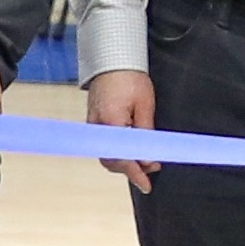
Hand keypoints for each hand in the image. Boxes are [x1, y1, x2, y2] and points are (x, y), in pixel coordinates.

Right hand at [86, 65, 155, 192]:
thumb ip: (145, 133)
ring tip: (145, 161)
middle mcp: (97, 127)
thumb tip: (148, 159)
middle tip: (152, 170)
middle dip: (131, 169)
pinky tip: (133, 150)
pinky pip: (105, 145)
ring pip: (107, 155)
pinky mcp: (94, 123)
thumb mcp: (145, 105)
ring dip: (125, 161)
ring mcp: (93, 126)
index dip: (135, 173)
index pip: (122, 157)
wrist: (113, 60)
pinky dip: (118, 152)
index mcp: (110, 122)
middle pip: (111, 160)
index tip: (146, 185)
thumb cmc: (130, 78)